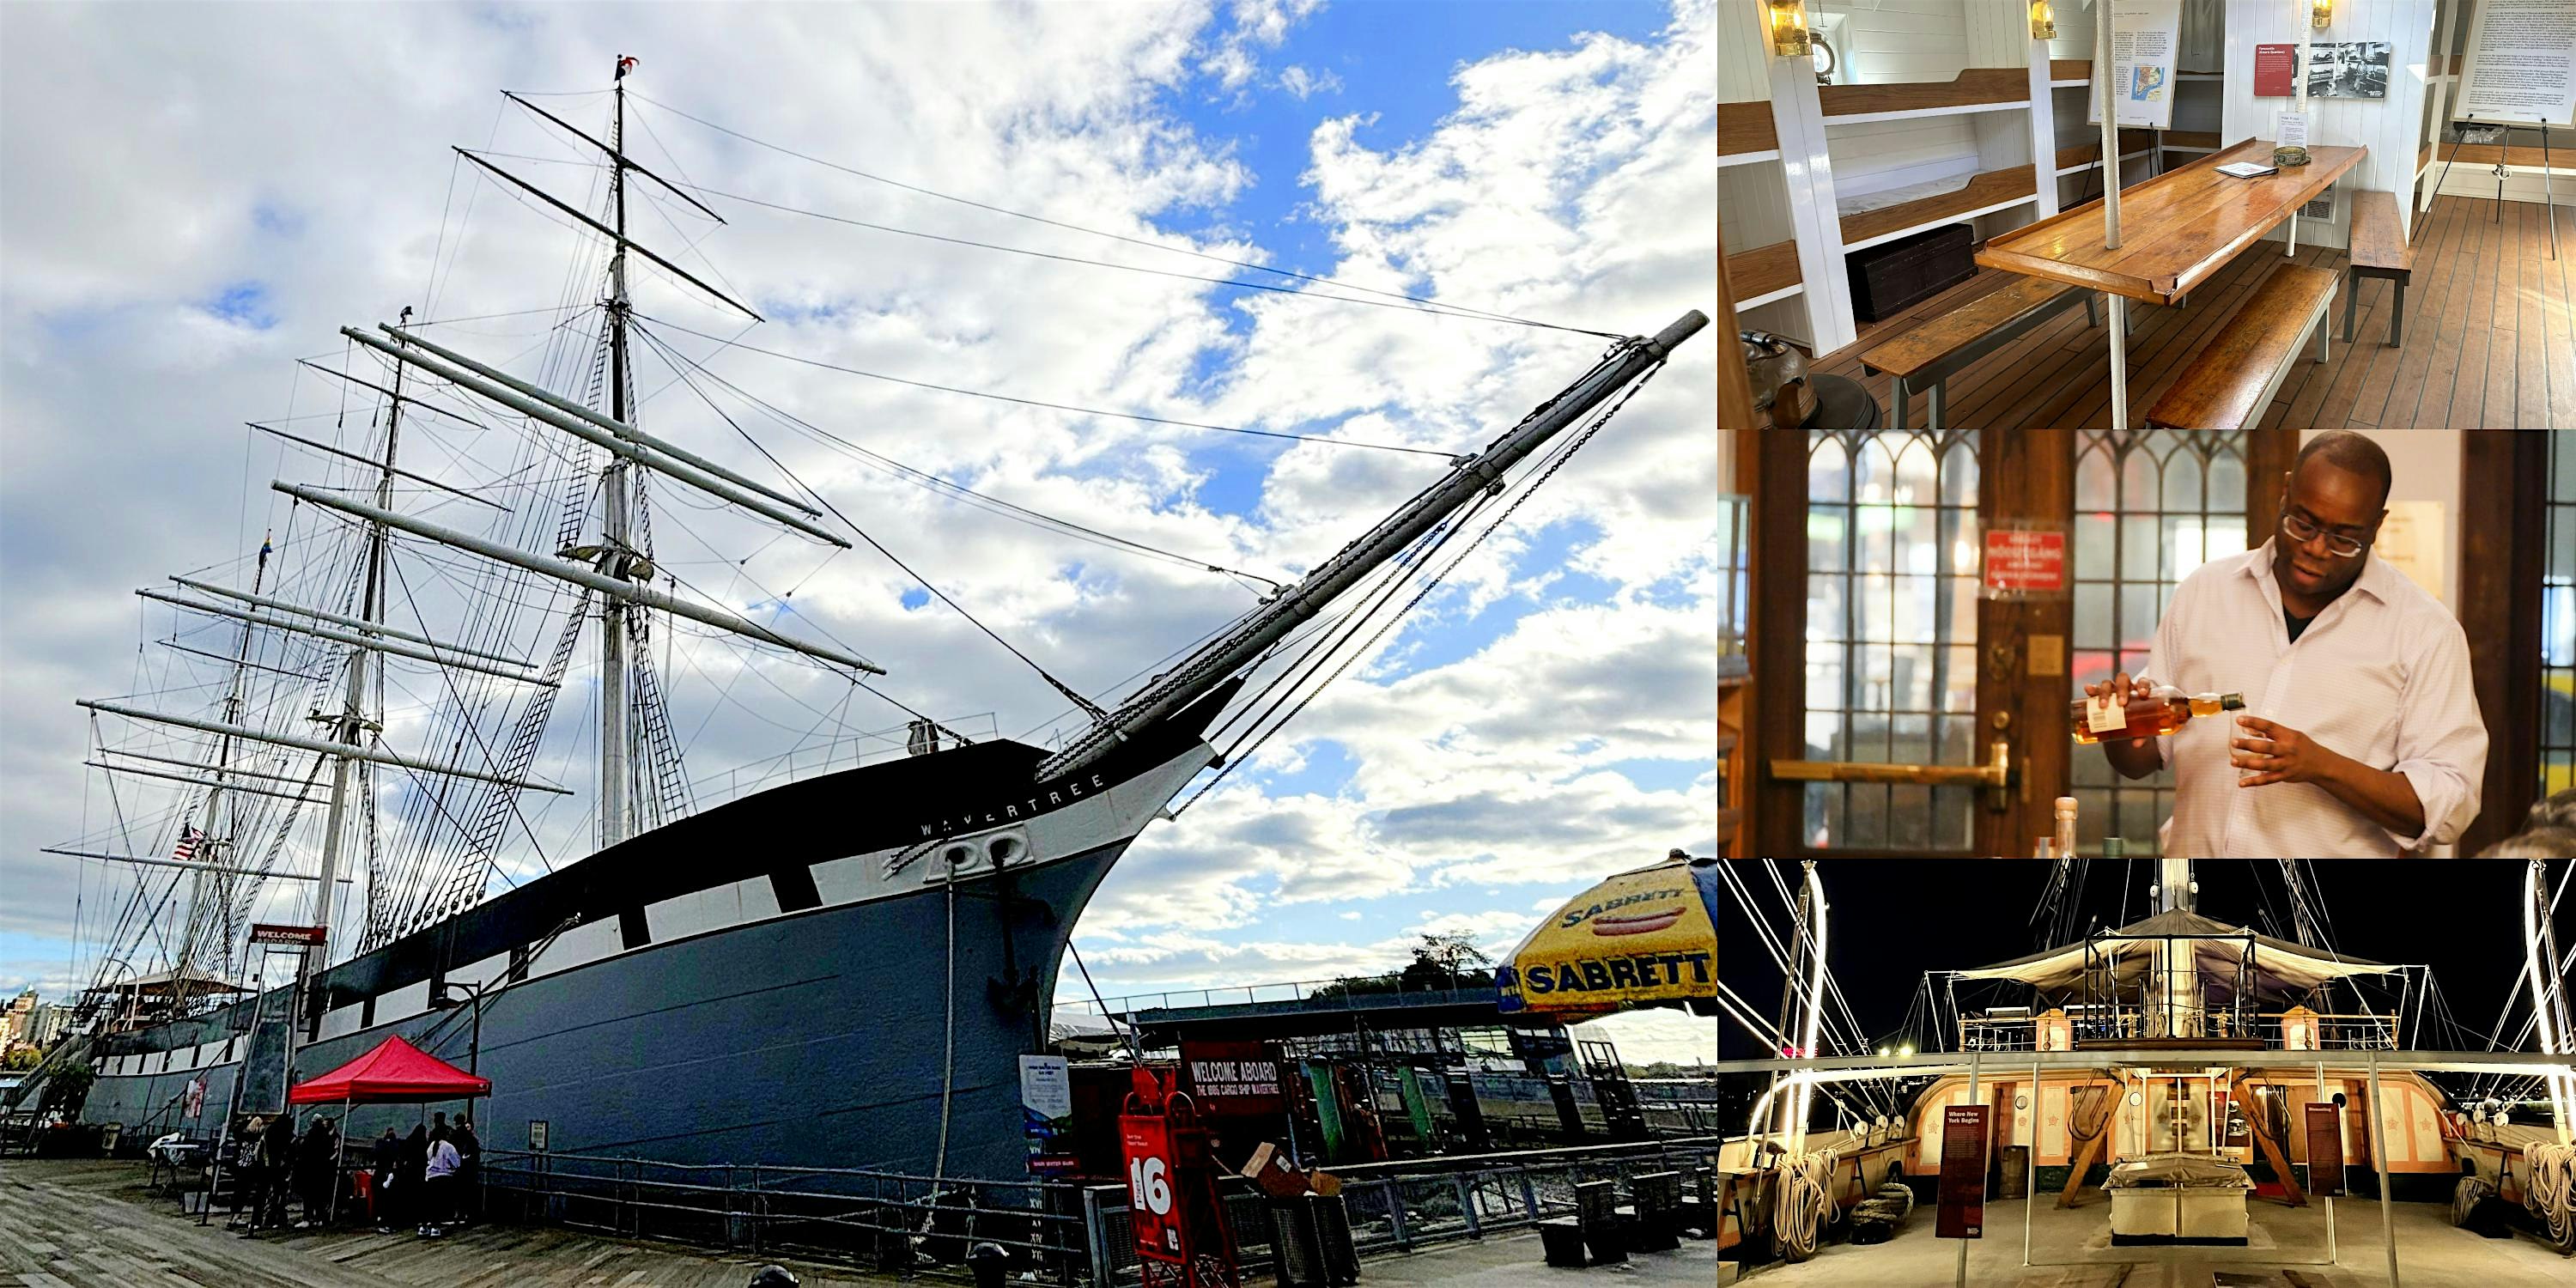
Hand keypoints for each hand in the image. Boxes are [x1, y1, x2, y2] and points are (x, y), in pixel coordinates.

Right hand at [2082, 671, 2159, 738]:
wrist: (2127, 717)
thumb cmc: (2138, 719)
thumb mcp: (2142, 726)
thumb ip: (2142, 733)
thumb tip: (2137, 744)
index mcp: (2139, 690)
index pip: (2142, 682)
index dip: (2143, 686)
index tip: (2142, 694)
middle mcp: (2125, 686)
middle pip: (2123, 680)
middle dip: (2121, 690)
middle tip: (2121, 703)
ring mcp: (2112, 689)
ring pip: (2108, 683)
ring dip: (2105, 692)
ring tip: (2103, 705)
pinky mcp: (2101, 694)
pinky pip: (2095, 689)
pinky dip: (2092, 688)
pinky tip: (2087, 689)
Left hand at [2230, 715, 2344, 786]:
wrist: (2321, 764)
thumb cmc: (2302, 746)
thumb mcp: (2290, 735)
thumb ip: (2270, 733)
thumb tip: (2247, 729)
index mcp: (2288, 736)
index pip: (2269, 727)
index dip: (2254, 722)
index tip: (2239, 720)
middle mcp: (2287, 750)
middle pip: (2266, 747)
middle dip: (2248, 745)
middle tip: (2234, 742)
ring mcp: (2286, 764)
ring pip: (2265, 765)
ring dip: (2248, 763)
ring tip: (2233, 761)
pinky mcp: (2284, 776)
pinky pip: (2267, 780)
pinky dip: (2254, 782)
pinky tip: (2242, 783)